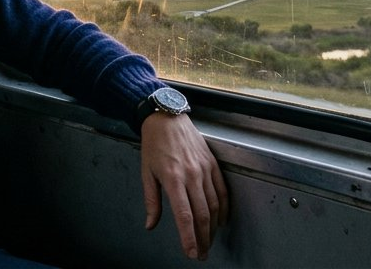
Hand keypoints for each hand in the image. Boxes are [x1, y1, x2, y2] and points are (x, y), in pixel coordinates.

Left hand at [140, 112, 228, 259]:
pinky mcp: (213, 164)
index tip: (192, 252)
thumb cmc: (154, 144)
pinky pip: (222, 190)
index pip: (184, 215)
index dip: (189, 237)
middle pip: (202, 214)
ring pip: (214, 205)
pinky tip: (221, 220)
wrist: (167, 117)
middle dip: (203, 238)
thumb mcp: (146, 172)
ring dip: (213, 227)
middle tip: (201, 253)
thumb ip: (151, 201)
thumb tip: (150, 224)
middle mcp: (192, 175)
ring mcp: (205, 169)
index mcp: (173, 178)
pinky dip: (224, 208)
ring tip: (209, 241)